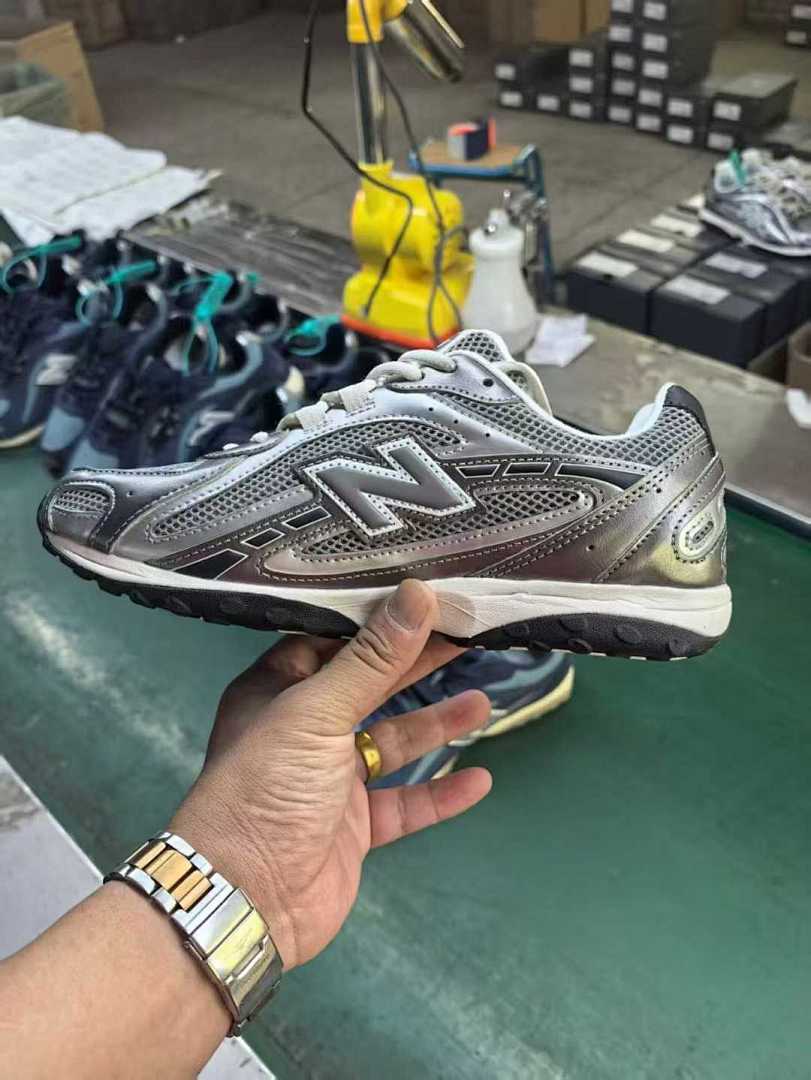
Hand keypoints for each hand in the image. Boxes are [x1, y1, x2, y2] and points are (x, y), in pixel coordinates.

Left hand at [170, 580, 492, 971]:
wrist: (246, 899)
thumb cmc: (268, 788)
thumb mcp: (317, 712)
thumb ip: (371, 659)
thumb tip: (417, 593)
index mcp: (278, 691)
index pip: (332, 641)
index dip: (377, 620)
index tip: (426, 596)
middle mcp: (304, 729)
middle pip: (370, 686)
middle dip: (417, 665)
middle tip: (469, 637)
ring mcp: (330, 780)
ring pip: (392, 742)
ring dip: (435, 724)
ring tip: (483, 702)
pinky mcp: (354, 827)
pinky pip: (405, 803)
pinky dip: (439, 792)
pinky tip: (478, 779)